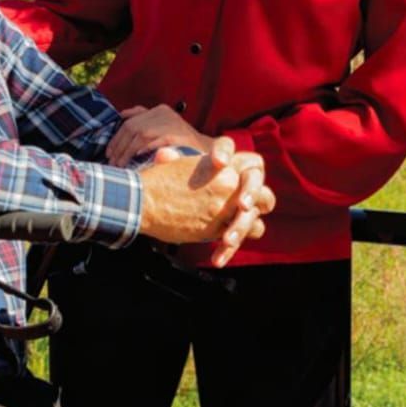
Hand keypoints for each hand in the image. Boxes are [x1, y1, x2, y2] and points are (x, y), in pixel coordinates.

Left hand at [107, 104, 211, 166]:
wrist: (210, 152)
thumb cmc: (182, 143)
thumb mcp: (163, 127)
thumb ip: (144, 119)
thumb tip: (122, 114)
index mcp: (160, 110)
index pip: (130, 121)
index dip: (117, 137)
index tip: (109, 152)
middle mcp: (165, 113)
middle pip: (132, 127)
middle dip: (119, 146)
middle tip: (112, 162)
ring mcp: (171, 124)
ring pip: (140, 134)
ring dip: (127, 152)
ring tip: (120, 165)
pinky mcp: (177, 136)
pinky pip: (155, 141)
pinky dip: (143, 150)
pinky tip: (136, 160)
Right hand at [139, 136, 273, 252]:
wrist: (141, 200)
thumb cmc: (156, 181)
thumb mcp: (178, 162)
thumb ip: (191, 164)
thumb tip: (172, 156)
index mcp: (222, 165)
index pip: (254, 165)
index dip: (253, 174)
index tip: (246, 182)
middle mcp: (228, 185)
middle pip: (264, 195)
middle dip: (261, 203)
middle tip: (249, 208)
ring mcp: (223, 209)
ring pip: (254, 221)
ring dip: (248, 227)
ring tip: (236, 231)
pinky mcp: (214, 230)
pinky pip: (234, 240)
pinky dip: (229, 246)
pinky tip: (221, 250)